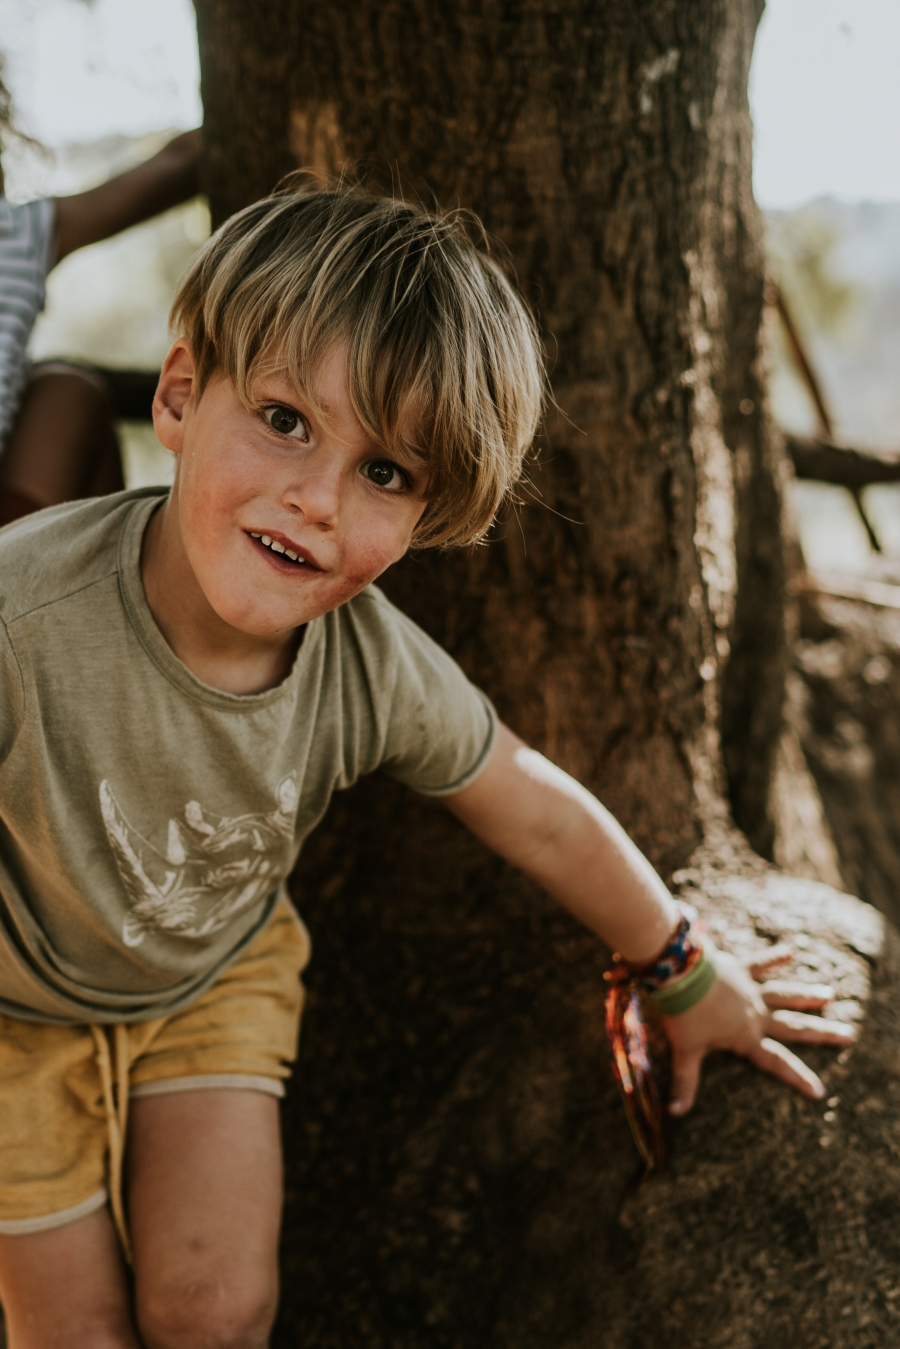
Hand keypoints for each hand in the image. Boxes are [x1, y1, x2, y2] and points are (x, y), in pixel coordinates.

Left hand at [663, 945, 854, 1115]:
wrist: (679, 977)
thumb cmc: (684, 1016)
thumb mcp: (685, 1052)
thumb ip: (685, 1083)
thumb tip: (675, 1113)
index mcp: (746, 1037)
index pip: (776, 1063)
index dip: (797, 1078)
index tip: (819, 1091)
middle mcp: (756, 1014)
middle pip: (794, 1026)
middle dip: (822, 1033)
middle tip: (848, 1034)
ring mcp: (750, 990)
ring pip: (785, 994)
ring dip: (807, 995)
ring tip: (829, 995)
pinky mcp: (740, 969)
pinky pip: (761, 963)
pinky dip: (775, 957)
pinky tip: (791, 950)